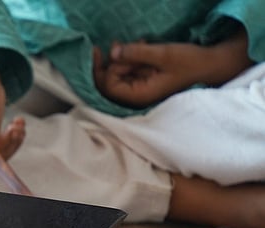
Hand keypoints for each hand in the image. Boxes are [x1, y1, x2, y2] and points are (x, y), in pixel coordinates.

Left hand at [93, 41, 208, 107]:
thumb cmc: (189, 62)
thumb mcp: (162, 55)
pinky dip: (128, 59)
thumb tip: (112, 52)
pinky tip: (140, 45)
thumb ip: (136, 54)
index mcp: (139, 95)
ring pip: (116, 76)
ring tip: (133, 42)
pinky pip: (127, 72)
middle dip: (107, 64)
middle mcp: (136, 97)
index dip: (108, 69)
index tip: (118, 51)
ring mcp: (139, 90)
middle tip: (116, 43)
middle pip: (107, 84)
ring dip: (119, 58)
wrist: (209, 66)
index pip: (109, 86)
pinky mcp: (143, 82)